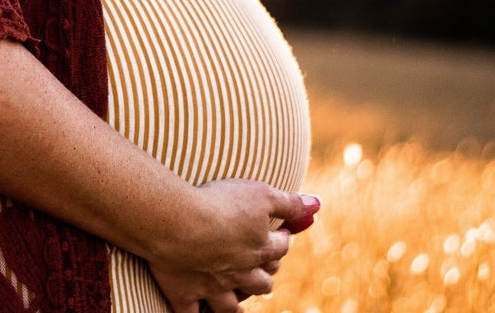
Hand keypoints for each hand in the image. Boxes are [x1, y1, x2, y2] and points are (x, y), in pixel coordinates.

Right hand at [146, 180, 320, 312]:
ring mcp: (212, 287)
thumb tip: (316, 205)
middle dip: (264, 276)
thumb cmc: (220, 203)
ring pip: (231, 305)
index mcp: (260, 249)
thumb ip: (288, 202)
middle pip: (260, 282)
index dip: (283, 238)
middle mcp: (240, 273)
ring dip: (236, 303)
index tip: (282, 230)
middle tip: (263, 267)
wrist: (178, 223)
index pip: (280, 247)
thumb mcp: (261, 194)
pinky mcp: (184, 292)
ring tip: (238, 299)